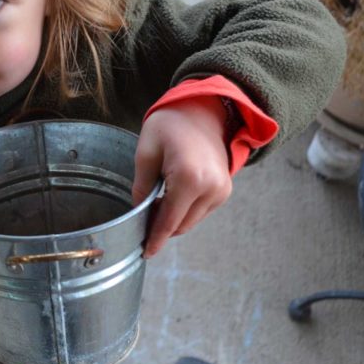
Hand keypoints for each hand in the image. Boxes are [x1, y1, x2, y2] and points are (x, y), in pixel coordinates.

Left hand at [131, 97, 232, 257]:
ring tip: (158, 200)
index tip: (146, 252)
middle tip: (143, 216)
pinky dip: (185, 210)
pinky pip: (201, 211)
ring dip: (174, 219)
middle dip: (161, 227)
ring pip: (191, 221)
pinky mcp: (225, 190)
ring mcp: (221, 190)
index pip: (169, 221)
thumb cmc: (169, 127)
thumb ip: (141, 187)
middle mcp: (210, 187)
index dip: (155, 239)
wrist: (202, 111)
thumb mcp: (146, 153)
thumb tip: (138, 213)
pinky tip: (173, 194)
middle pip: (181, 225)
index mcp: (189, 178)